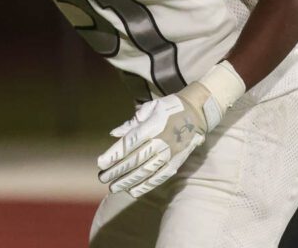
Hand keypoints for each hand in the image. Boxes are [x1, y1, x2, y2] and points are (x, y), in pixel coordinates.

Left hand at [96, 81, 220, 197]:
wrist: (196, 112)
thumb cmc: (168, 107)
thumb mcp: (150, 107)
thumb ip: (132, 122)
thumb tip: (114, 133)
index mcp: (153, 126)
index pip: (130, 143)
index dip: (115, 154)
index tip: (100, 163)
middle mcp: (161, 142)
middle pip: (136, 159)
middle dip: (118, 170)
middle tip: (102, 178)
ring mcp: (170, 154)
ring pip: (147, 170)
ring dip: (129, 180)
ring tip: (114, 187)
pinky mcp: (177, 162)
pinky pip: (161, 176)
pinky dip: (147, 185)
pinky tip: (133, 191)